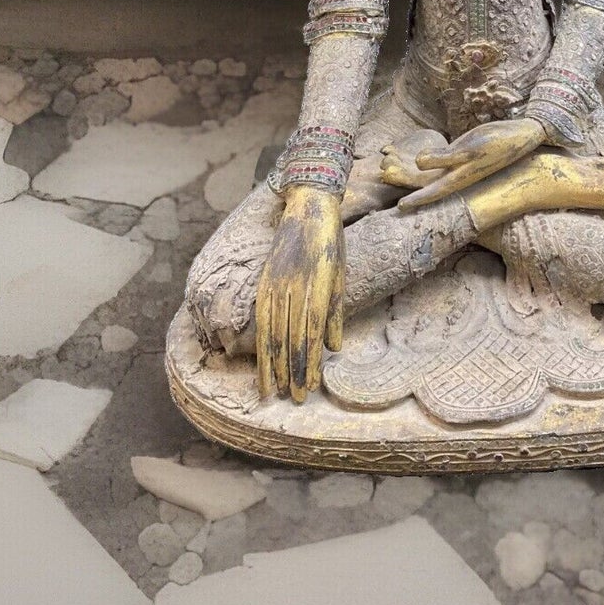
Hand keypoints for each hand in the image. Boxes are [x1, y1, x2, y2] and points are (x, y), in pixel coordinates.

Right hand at [255, 186, 343, 402]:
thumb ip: (337, 312)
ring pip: (271, 332)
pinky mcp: (265, 280)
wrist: (309, 205)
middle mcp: (295, 286)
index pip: (311, 332)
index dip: (308, 363)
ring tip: (274, 391)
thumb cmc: (331, 242)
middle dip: (291, 371)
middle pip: (290, 337)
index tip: (309, 387)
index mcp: (320, 284)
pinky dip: (261, 342)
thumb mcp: (343, 274)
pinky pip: (261, 318)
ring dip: (273, 364)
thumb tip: (334, 348)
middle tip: (294, 399)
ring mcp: (277, 283)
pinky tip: (260, 361)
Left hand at [394, 117, 545, 211]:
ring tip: (392, 166)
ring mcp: (458, 164)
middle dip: (407, 181)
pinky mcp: (461, 153)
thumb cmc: (498, 143)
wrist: (519, 135)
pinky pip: (438, 158)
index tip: (400, 207)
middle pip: (427, 182)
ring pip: (431, 171)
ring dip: (413, 170)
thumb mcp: (470, 149)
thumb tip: (418, 162)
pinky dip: (425, 158)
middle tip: (386, 177)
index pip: (432, 191)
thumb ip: (444, 157)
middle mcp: (456, 174)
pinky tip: (413, 156)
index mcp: (459, 177)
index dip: (416, 199)